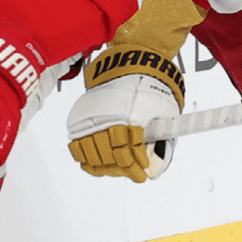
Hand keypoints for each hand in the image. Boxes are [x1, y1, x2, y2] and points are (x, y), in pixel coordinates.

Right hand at [65, 45, 185, 182]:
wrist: (128, 67)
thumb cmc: (148, 90)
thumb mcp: (164, 111)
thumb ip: (161, 141)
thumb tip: (156, 171)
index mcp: (129, 116)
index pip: (128, 151)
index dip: (137, 165)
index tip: (144, 172)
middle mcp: (107, 118)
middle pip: (111, 157)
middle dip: (125, 170)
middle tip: (136, 174)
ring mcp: (91, 120)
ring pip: (93, 156)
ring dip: (107, 167)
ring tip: (119, 169)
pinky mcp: (80, 120)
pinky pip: (77, 148)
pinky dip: (87, 161)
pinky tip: (99, 165)